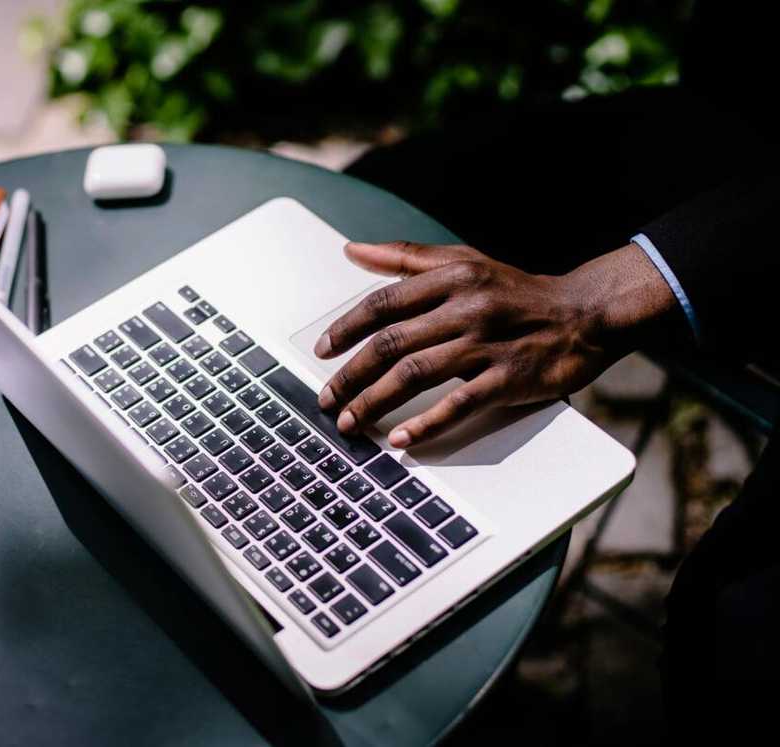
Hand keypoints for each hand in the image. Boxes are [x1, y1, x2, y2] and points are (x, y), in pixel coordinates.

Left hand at [315, 240, 677, 447]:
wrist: (585, 314)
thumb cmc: (516, 292)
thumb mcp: (463, 262)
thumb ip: (404, 257)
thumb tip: (351, 250)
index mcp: (451, 277)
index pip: (383, 304)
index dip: (346, 329)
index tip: (322, 353)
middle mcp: (466, 306)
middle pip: (391, 343)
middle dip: (351, 375)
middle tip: (327, 400)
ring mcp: (487, 343)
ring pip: (416, 373)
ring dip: (375, 401)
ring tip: (350, 423)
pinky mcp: (509, 377)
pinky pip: (459, 403)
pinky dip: (426, 422)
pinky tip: (401, 440)